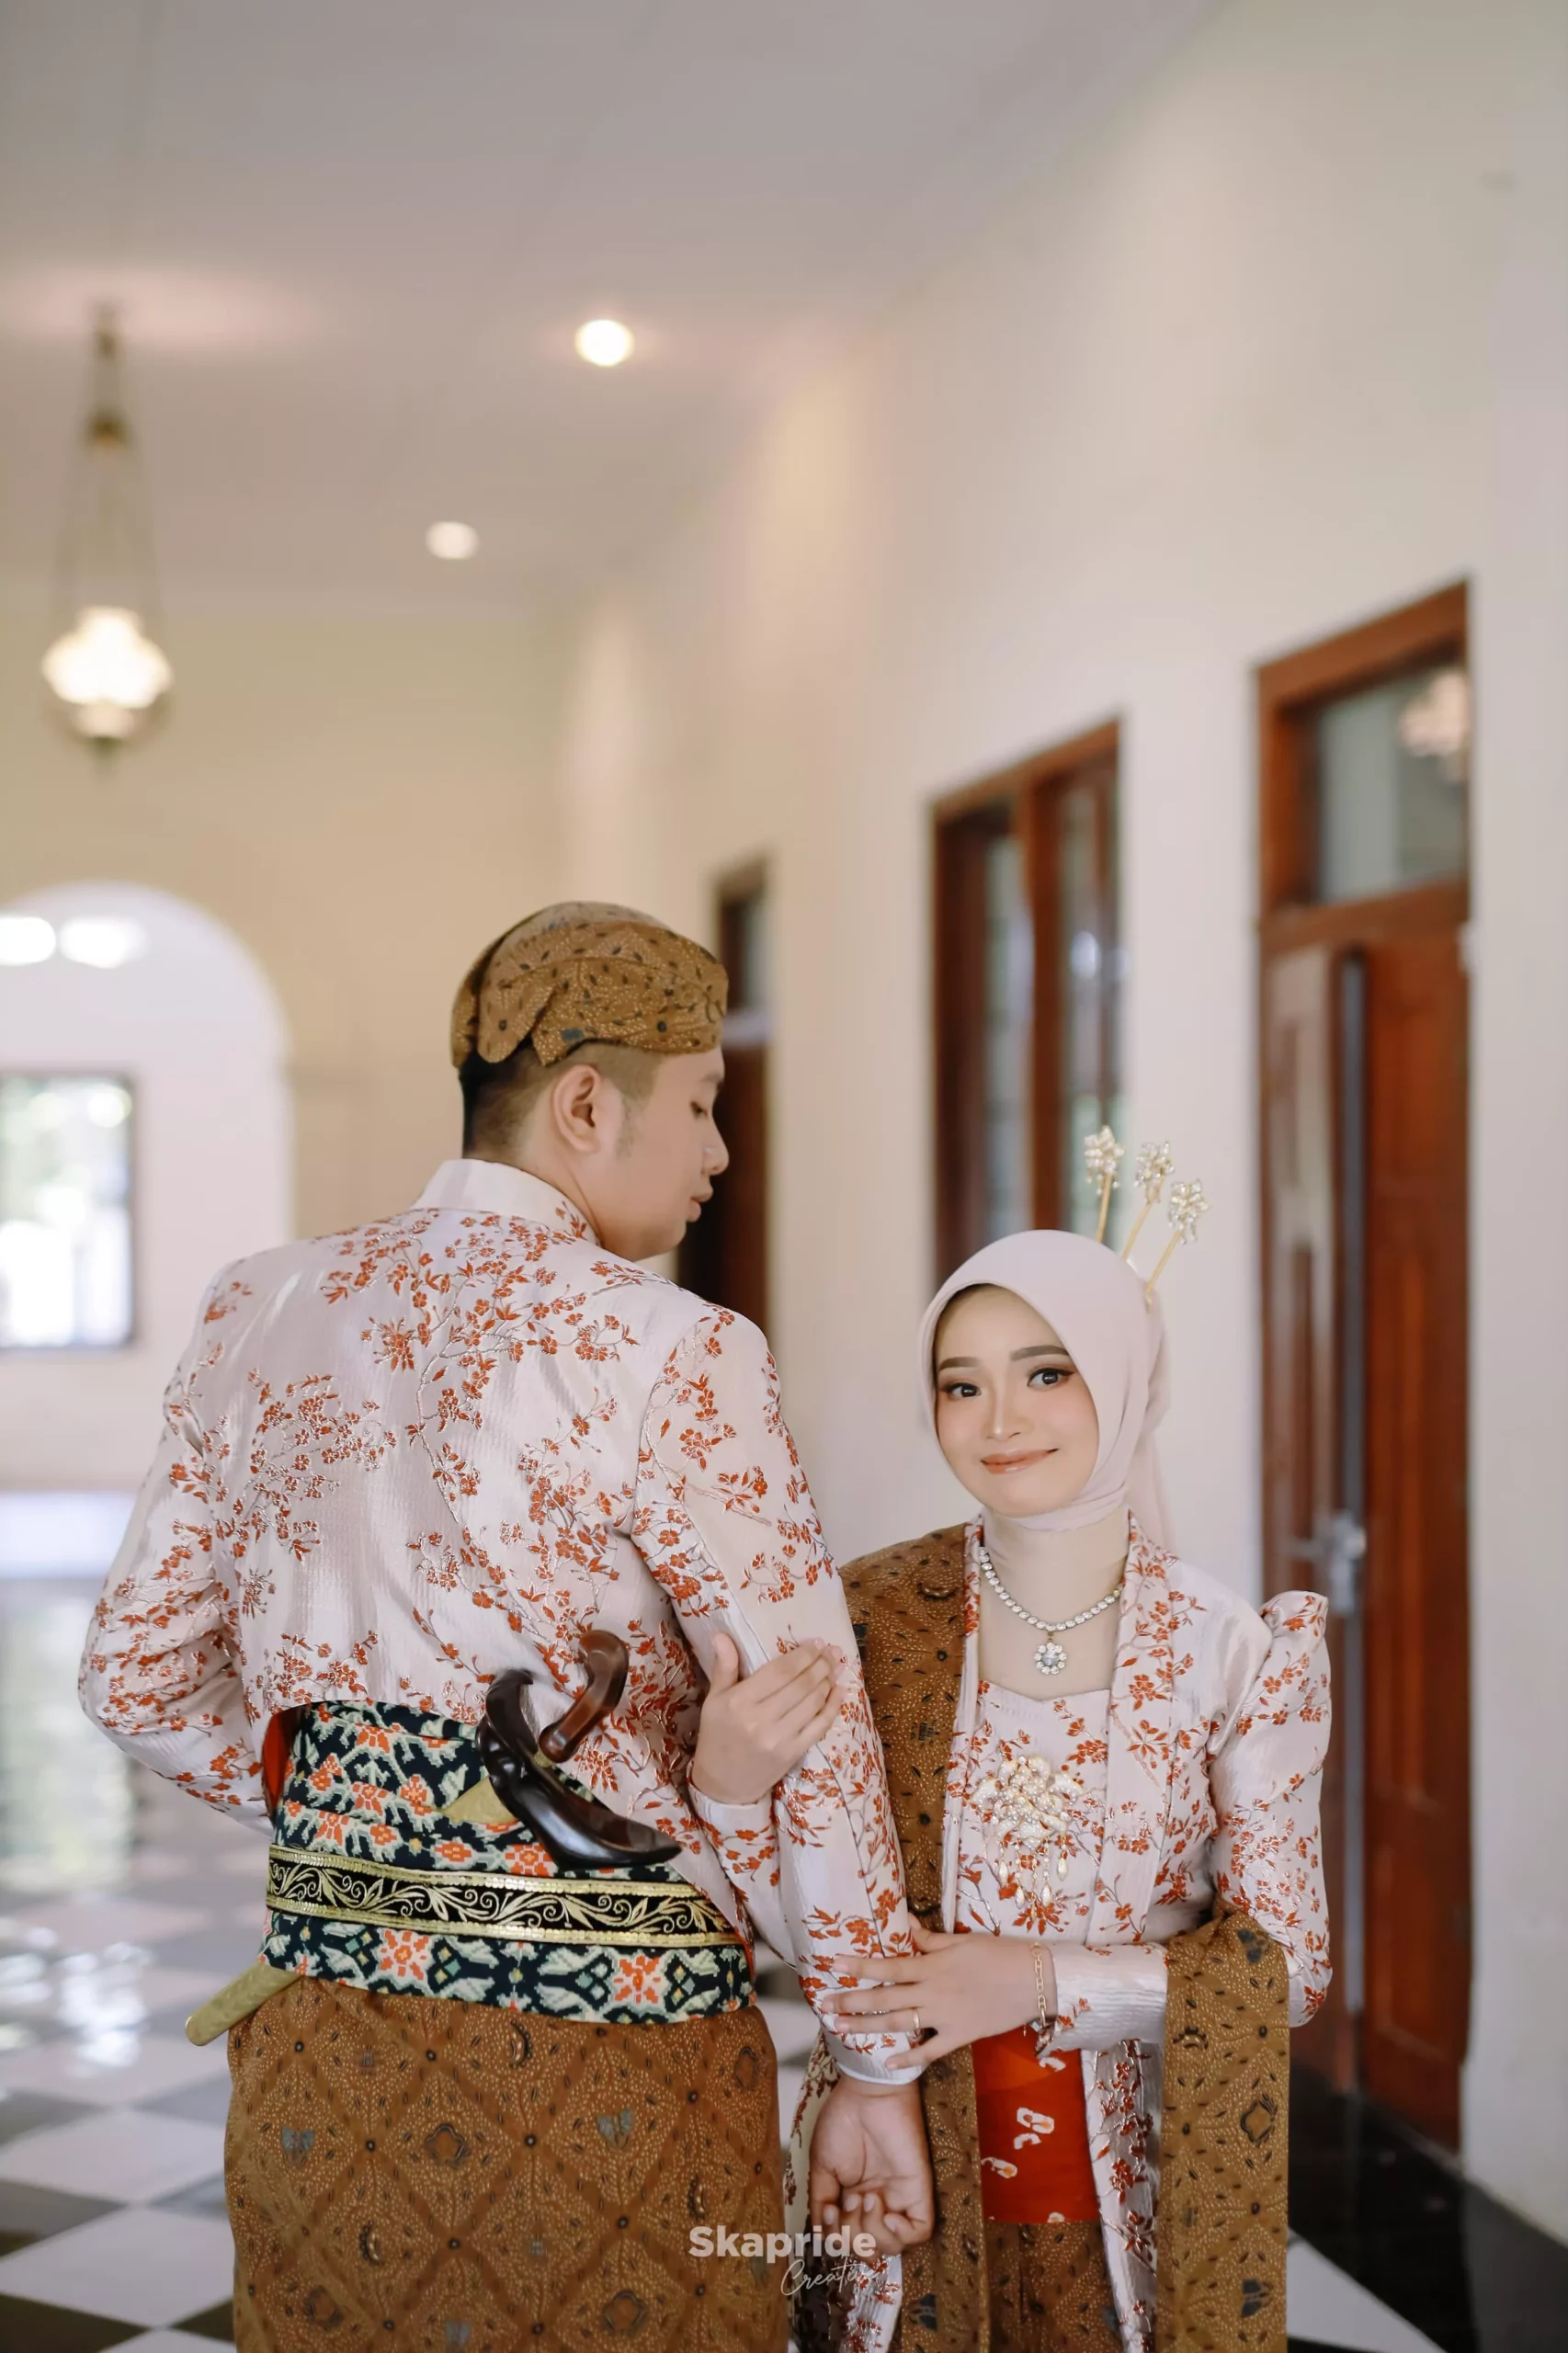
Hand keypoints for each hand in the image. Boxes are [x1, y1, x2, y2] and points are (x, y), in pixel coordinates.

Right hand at [689, 1631, 850, 1806]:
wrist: (722, 1784)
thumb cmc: (717, 1736)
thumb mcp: (714, 1700)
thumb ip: (724, 1667)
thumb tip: (722, 1635)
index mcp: (740, 1702)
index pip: (779, 1671)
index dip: (802, 1655)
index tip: (816, 1643)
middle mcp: (761, 1719)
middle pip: (800, 1684)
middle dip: (820, 1664)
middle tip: (832, 1651)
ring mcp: (779, 1738)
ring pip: (812, 1702)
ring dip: (828, 1681)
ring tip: (835, 1666)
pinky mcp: (793, 1753)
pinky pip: (819, 1726)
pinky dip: (833, 1707)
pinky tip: (840, 1691)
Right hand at [808, 2077, 933, 2252]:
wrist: (866, 2092)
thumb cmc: (842, 2120)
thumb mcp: (822, 2168)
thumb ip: (821, 2203)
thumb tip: (823, 2239)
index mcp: (854, 2199)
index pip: (850, 2242)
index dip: (838, 2240)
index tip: (829, 2211)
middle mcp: (878, 2203)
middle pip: (871, 2249)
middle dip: (854, 2237)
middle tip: (849, 2201)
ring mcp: (899, 2198)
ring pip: (894, 2246)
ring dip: (873, 2233)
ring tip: (867, 2199)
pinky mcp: (919, 2190)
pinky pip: (920, 2230)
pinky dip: (901, 2234)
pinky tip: (885, 2211)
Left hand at [819, 1920, 1055, 2063]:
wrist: (1034, 1980)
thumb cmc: (999, 1954)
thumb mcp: (962, 1941)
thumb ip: (930, 1940)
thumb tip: (906, 1927)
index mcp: (932, 1965)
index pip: (888, 1965)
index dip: (859, 1964)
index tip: (833, 1963)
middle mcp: (933, 1991)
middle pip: (885, 1998)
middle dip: (852, 2002)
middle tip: (825, 2005)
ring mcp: (945, 2017)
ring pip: (899, 2025)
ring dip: (868, 2028)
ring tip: (842, 2029)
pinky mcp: (961, 2036)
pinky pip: (930, 2051)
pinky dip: (909, 2058)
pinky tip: (888, 2064)